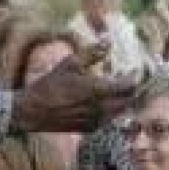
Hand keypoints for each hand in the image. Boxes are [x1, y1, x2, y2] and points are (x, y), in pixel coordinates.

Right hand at [10, 46, 137, 133]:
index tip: (135, 70)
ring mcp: (96, 121)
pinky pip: (109, 120)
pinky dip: (112, 111)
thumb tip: (108, 40)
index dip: (135, 77)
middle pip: (129, 101)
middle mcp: (100, 108)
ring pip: (121, 112)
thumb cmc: (49, 86)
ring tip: (120, 91)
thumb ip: (92, 53)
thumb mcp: (70, 64)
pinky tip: (106, 103)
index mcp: (97, 90)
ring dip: (124, 101)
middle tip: (132, 81)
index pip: (128, 85)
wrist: (33, 112)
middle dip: (133, 90)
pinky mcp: (89, 128)